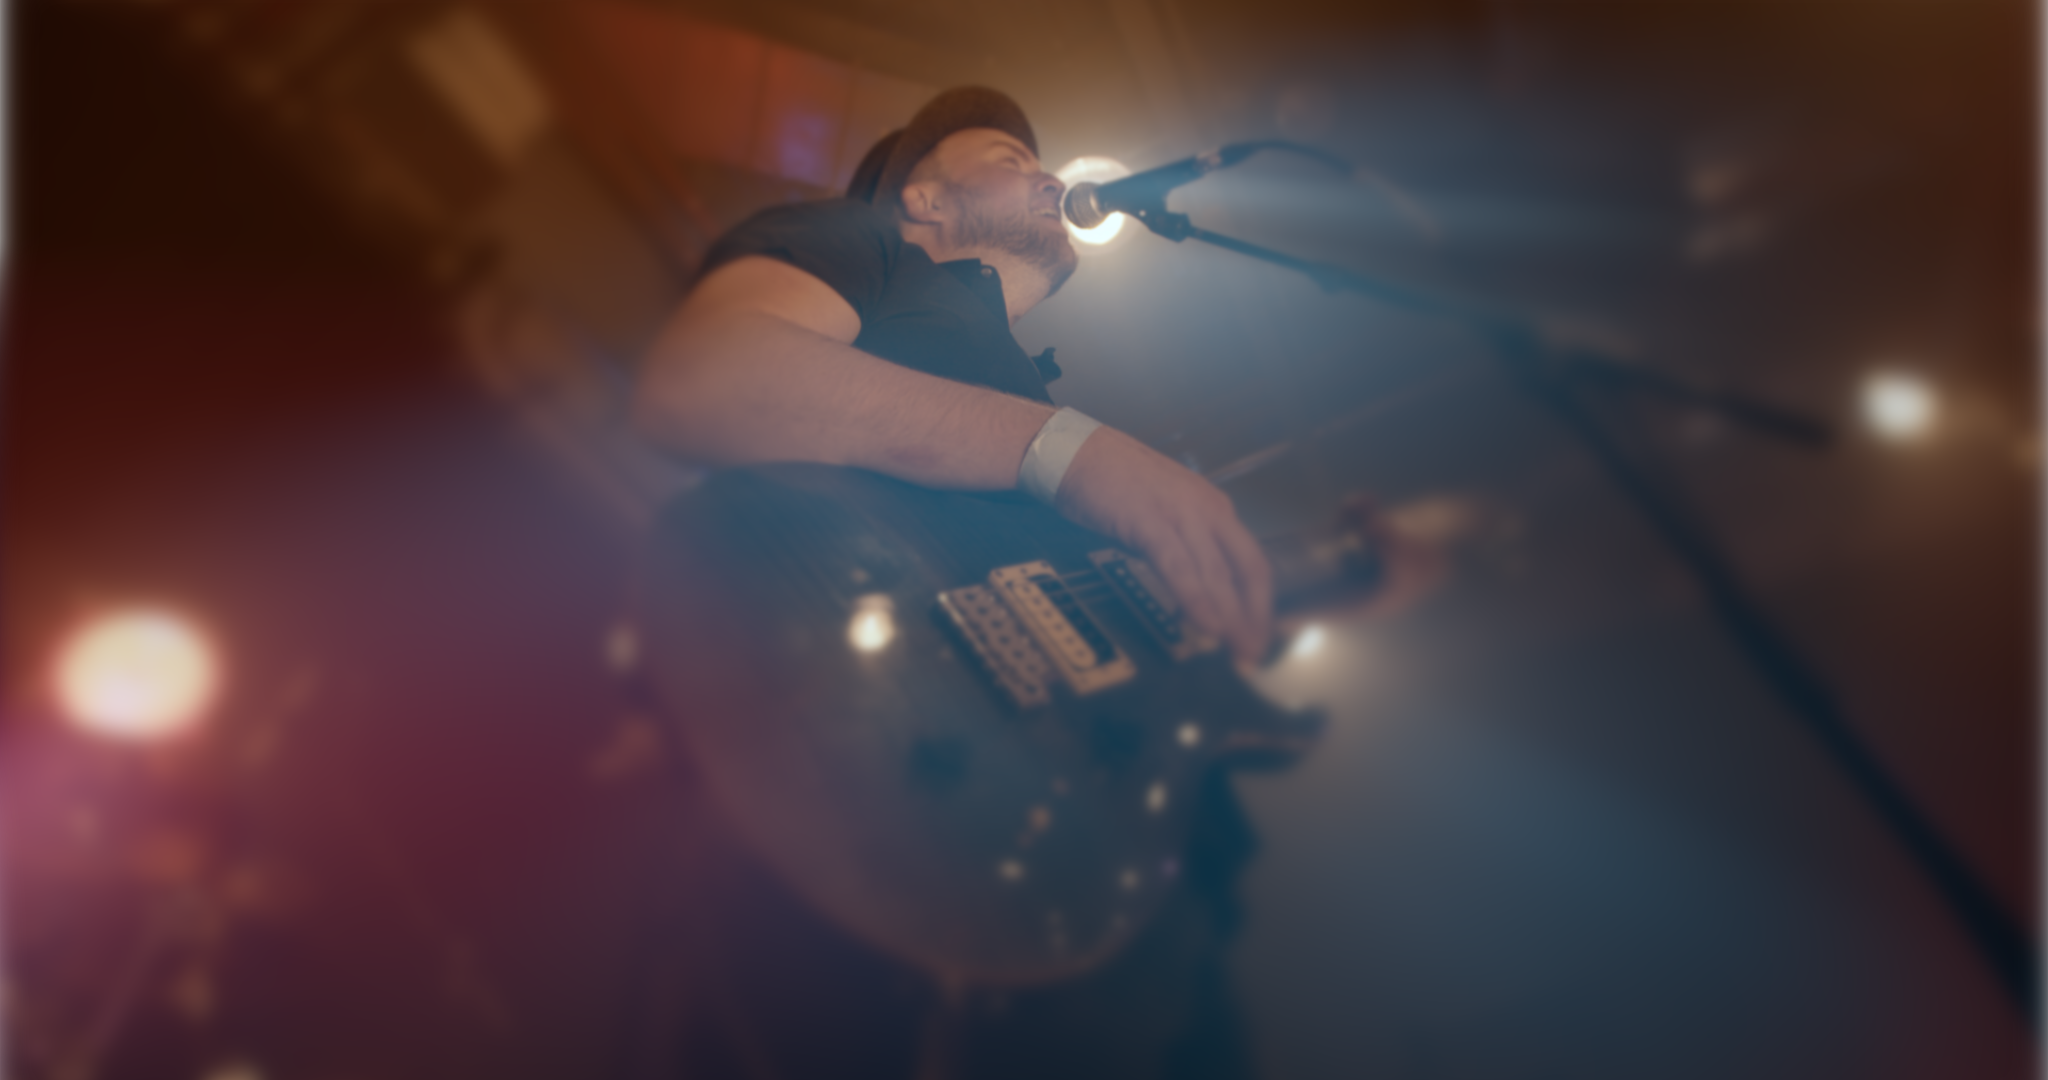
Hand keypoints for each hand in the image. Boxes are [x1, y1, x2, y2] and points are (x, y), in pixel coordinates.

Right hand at [1053, 427, 1273, 663]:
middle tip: (1254, 653)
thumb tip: (1195, 590)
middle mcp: (1206, 509)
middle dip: (1254, 616)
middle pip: (1248, 569)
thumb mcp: (1164, 514)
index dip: (1259, 603)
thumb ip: (1184, 547)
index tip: (1257, 634)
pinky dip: (1196, 598)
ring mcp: (1180, 513)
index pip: (1251, 562)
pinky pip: (1179, 566)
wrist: (1073, 452)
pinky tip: (1207, 624)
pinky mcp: (1150, 520)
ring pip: (1217, 572)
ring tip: (1238, 649)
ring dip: (1231, 616)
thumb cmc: (1113, 482)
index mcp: (1213, 508)